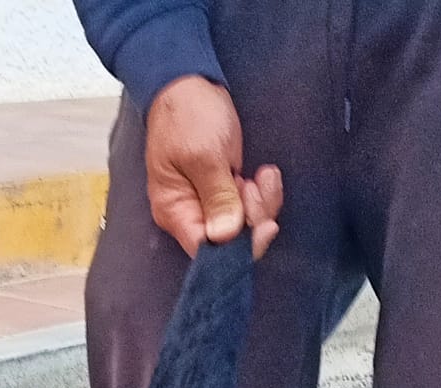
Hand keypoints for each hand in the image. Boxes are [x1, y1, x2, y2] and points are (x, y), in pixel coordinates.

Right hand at [145, 75, 282, 259]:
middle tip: (258, 185)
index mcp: (175, 211)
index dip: (238, 246)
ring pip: (242, 224)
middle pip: (228, 241)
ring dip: (261, 203)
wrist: (186, 83)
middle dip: (253, 218)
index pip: (206, 250)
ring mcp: (206, 202)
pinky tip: (263, 174)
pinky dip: (261, 194)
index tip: (265, 226)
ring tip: (262, 175)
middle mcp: (190, 213)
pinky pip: (246, 206)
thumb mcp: (205, 155)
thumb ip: (217, 197)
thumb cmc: (188, 115)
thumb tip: (223, 237)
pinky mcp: (222, 190)